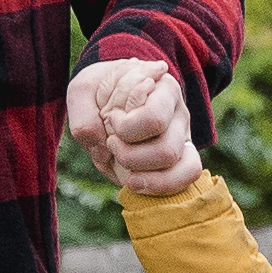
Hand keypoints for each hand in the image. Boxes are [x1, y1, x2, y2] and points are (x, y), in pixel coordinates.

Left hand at [68, 56, 200, 194]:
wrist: (106, 100)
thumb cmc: (98, 92)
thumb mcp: (82, 91)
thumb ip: (85, 117)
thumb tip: (105, 150)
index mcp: (162, 87)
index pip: (153, 119)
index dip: (125, 128)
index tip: (110, 117)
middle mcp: (179, 112)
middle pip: (166, 150)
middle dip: (129, 155)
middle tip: (111, 141)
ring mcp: (183, 136)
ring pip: (173, 166)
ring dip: (136, 169)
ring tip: (118, 157)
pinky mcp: (182, 156)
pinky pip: (189, 175)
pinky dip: (158, 185)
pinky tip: (133, 182)